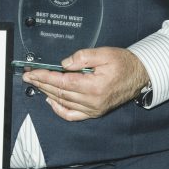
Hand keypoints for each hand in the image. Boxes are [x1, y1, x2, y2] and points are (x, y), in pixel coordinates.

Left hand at [22, 47, 149, 121]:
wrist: (140, 76)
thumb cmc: (123, 63)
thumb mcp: (104, 53)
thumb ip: (82, 57)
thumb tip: (64, 64)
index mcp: (94, 86)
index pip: (61, 82)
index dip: (44, 77)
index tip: (31, 72)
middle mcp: (92, 101)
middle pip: (59, 92)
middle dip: (41, 83)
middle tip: (28, 76)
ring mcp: (93, 109)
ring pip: (63, 102)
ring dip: (47, 92)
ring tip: (36, 83)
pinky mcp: (94, 112)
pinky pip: (72, 115)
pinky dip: (59, 109)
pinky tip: (50, 100)